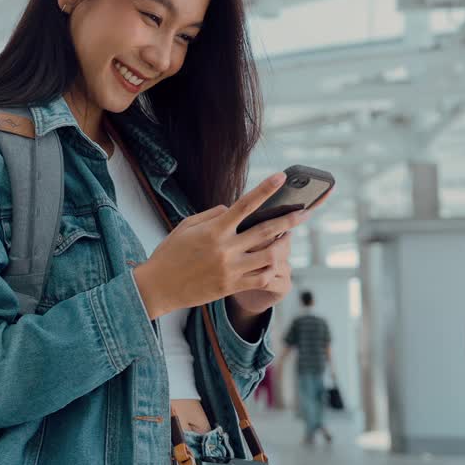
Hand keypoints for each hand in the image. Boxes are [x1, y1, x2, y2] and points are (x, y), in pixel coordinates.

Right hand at [133, 173, 309, 319]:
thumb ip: (212, 215)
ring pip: (270, 255)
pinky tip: (273, 263)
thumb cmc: (169, 254)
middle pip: (266, 230)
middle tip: (305, 212)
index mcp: (213, 230)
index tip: (280, 177)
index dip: (265, 189)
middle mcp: (225, 248)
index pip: (245, 205)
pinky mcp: (231, 286)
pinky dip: (271, 268)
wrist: (158, 287)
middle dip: (290, 219)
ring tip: (288, 240)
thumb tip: (233, 208)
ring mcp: (231, 269)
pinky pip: (262, 277)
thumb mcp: (185, 227)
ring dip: (283, 246)